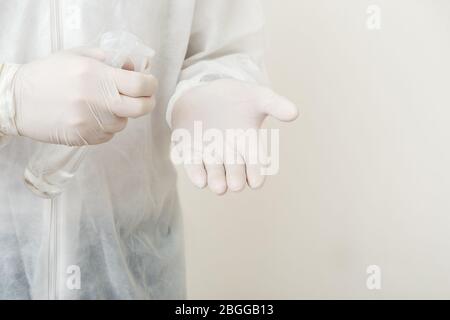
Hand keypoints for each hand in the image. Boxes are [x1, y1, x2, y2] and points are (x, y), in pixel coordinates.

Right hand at [12, 48, 157, 145]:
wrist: (17, 100)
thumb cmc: (48, 74)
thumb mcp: (77, 56)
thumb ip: (108, 59)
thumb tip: (133, 66)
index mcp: (96, 75)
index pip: (140, 85)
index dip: (151, 84)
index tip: (149, 83)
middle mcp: (96, 100)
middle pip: (141, 108)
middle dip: (147, 102)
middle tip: (144, 97)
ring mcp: (91, 122)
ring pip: (123, 122)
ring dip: (121, 114)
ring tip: (103, 104)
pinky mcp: (84, 138)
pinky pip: (109, 134)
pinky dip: (107, 126)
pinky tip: (92, 116)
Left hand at [171, 79, 298, 194]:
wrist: (206, 90)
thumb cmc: (236, 97)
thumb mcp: (257, 97)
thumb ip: (275, 104)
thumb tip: (295, 112)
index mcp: (248, 144)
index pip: (255, 163)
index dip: (256, 173)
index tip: (256, 182)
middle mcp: (229, 154)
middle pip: (234, 171)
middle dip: (234, 178)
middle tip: (235, 185)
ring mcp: (208, 153)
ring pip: (212, 171)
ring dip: (214, 178)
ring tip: (216, 186)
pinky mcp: (188, 148)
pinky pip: (190, 162)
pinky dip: (192, 169)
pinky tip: (196, 176)